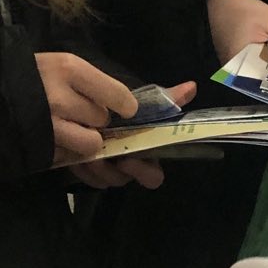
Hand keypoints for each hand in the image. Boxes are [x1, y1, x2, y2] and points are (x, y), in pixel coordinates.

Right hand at [36, 52, 136, 163]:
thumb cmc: (24, 76)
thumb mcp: (55, 64)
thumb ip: (88, 82)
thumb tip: (125, 106)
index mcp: (68, 69)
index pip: (117, 95)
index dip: (124, 104)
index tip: (126, 108)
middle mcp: (61, 98)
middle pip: (102, 119)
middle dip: (96, 121)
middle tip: (79, 115)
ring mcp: (50, 127)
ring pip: (91, 144)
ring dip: (85, 141)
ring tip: (68, 130)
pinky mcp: (42, 150)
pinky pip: (71, 158)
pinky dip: (67, 153)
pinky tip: (53, 140)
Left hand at [68, 78, 195, 186]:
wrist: (81, 99)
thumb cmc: (117, 102)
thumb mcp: (137, 100)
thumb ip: (164, 99)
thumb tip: (192, 86)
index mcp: (144, 153)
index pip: (152, 175)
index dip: (143, 171)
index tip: (128, 159)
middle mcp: (127, 165)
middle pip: (125, 181)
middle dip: (114, 173)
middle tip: (103, 157)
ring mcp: (106, 169)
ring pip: (103, 181)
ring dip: (95, 168)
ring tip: (85, 151)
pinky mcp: (85, 169)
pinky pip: (85, 178)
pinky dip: (81, 168)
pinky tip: (74, 154)